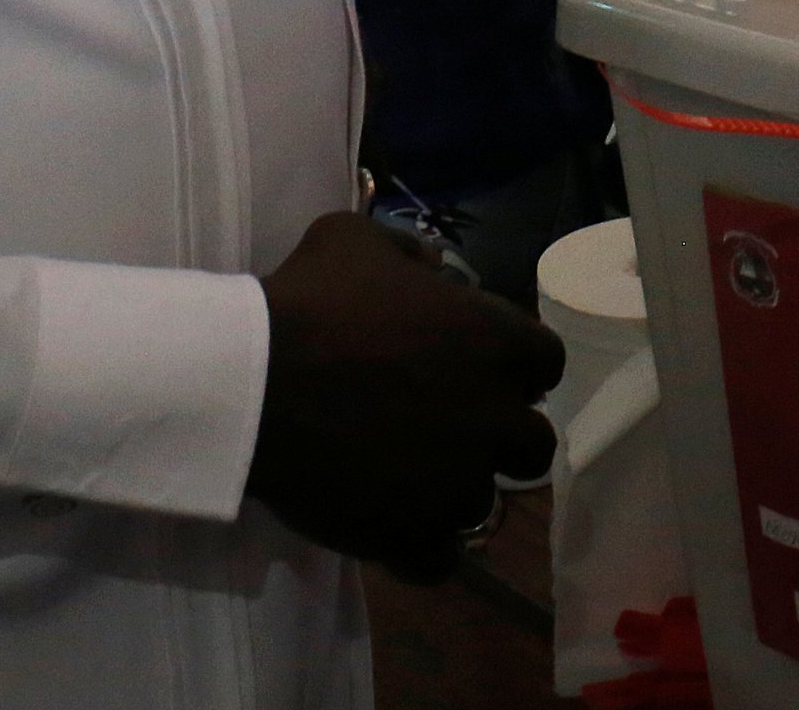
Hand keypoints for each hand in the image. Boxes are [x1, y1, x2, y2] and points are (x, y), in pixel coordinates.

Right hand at [249, 211, 564, 581]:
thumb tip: (429, 262)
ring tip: (403, 478)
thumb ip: (406, 251)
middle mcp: (493, 417)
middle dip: (499, 438)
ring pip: (483, 503)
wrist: (252, 381)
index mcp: (494, 341)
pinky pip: (441, 559)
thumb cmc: (309, 302)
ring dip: (452, 491)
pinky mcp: (416, 535)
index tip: (477, 368)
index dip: (515, 368)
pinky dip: (420, 547)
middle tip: (448, 429)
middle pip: (532, 446)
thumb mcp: (353, 239)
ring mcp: (458, 484)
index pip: (546, 363)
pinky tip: (389, 525)